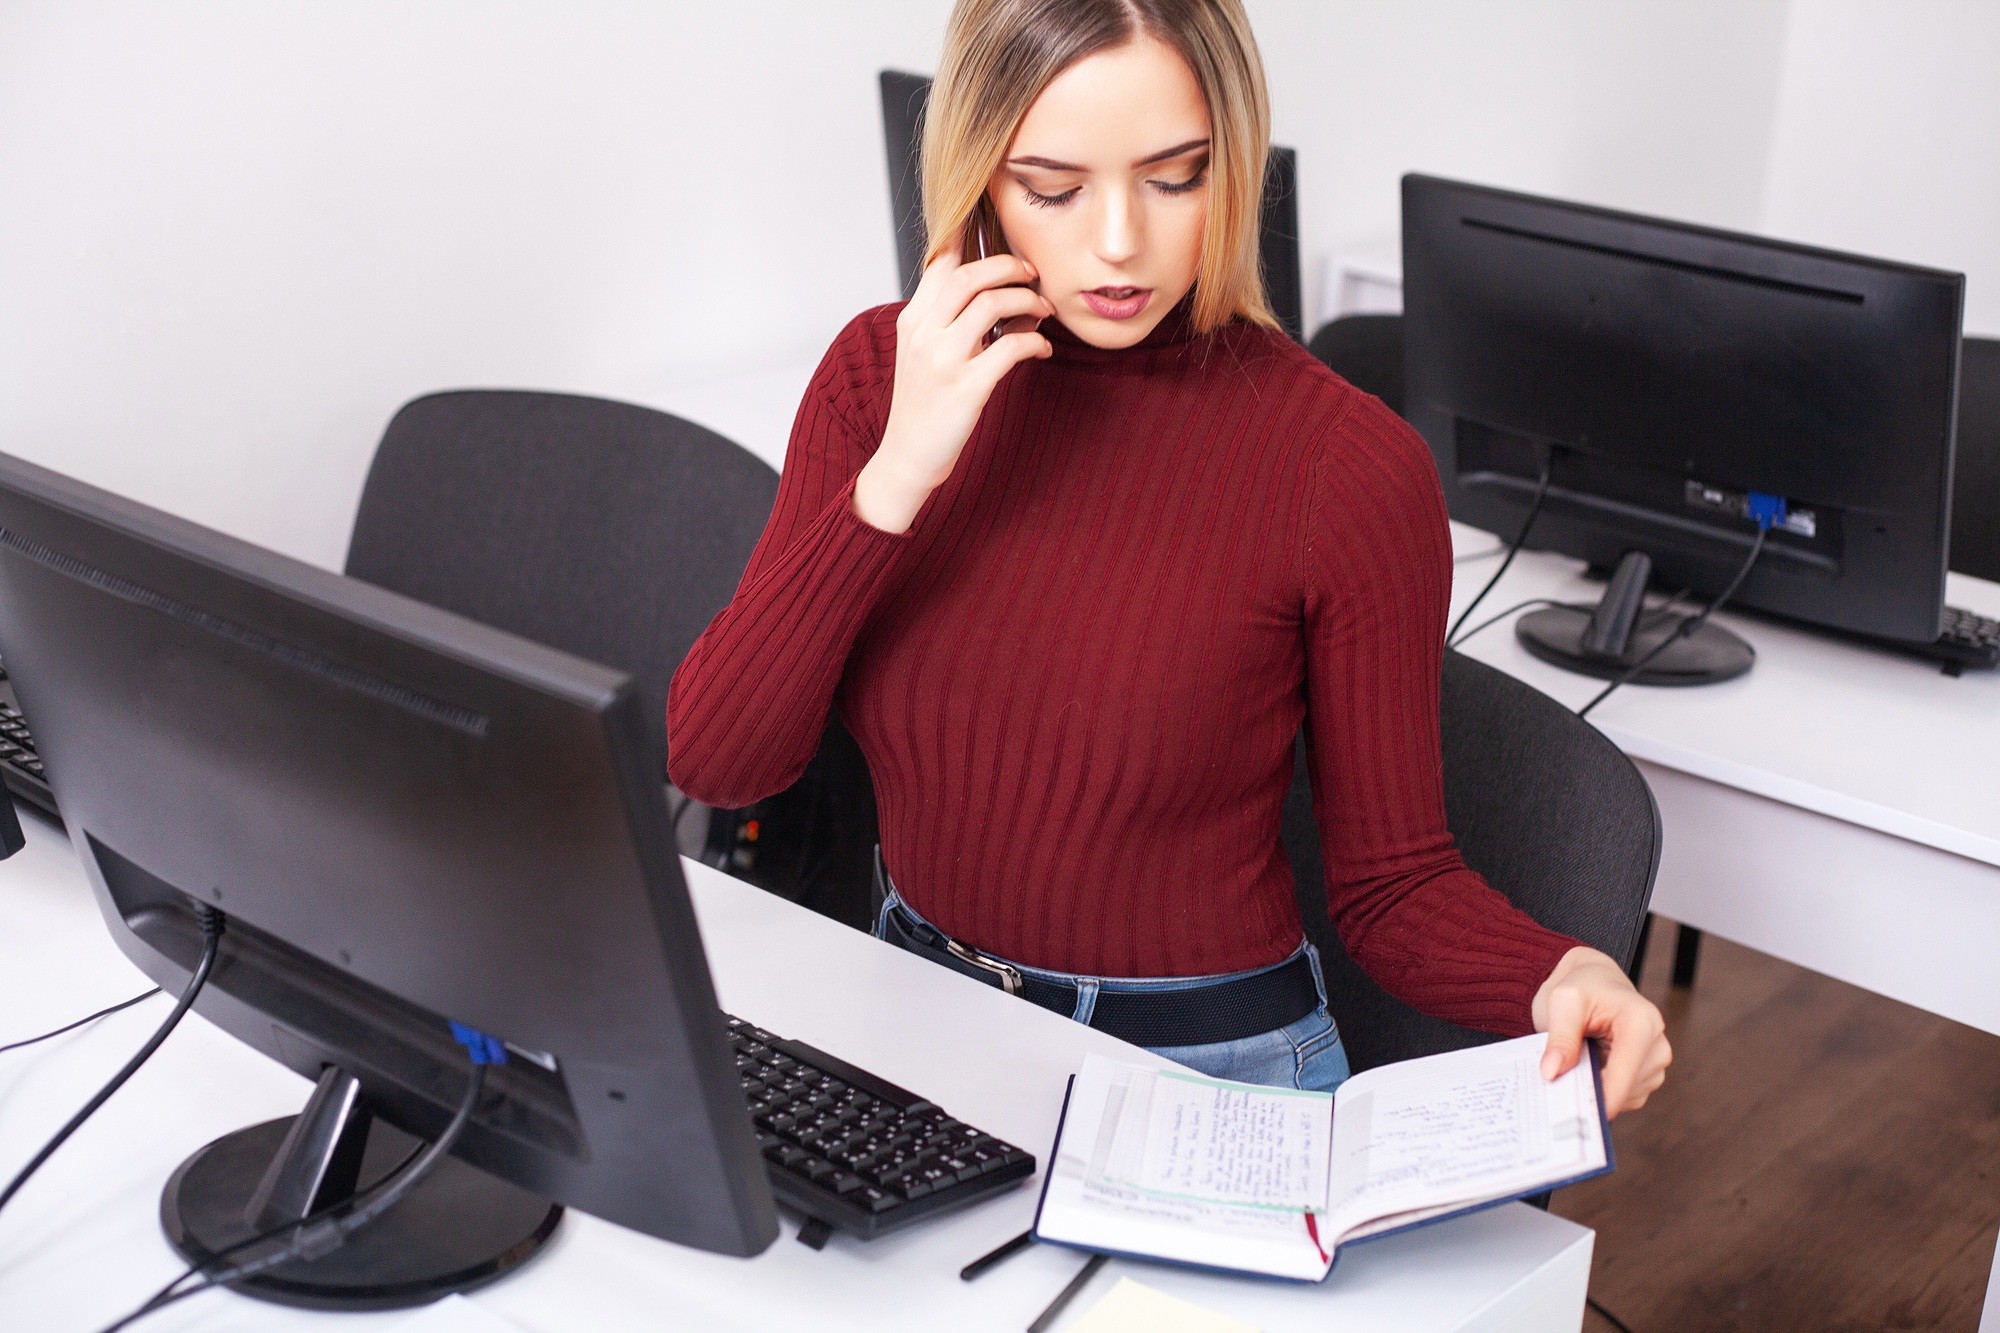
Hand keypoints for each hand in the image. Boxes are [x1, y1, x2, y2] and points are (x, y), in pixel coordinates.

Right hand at [852, 246, 1054, 532]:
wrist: (907, 458)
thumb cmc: (924, 405)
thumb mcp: (923, 353)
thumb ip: (946, 319)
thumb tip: (991, 288)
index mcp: (912, 320)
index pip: (939, 262)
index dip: (968, 235)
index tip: (993, 221)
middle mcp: (923, 334)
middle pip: (969, 276)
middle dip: (1008, 267)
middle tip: (1032, 275)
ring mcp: (942, 361)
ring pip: (991, 305)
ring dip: (1027, 303)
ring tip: (1043, 312)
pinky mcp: (966, 388)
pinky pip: (1010, 348)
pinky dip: (1034, 343)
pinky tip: (1042, 350)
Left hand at [1531, 946, 1669, 1118]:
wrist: (1595, 982)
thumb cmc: (1582, 986)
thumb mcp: (1563, 1000)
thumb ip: (1560, 1036)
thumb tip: (1552, 1072)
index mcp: (1642, 1021)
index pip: (1626, 1070)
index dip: (1606, 1096)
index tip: (1584, 1116)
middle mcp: (1657, 1044)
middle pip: (1626, 1089)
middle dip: (1593, 1089)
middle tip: (1564, 1077)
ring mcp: (1656, 1063)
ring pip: (1626, 1098)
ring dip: (1598, 1088)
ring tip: (1581, 1060)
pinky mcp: (1647, 1076)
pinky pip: (1625, 1098)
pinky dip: (1604, 1090)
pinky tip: (1590, 1069)